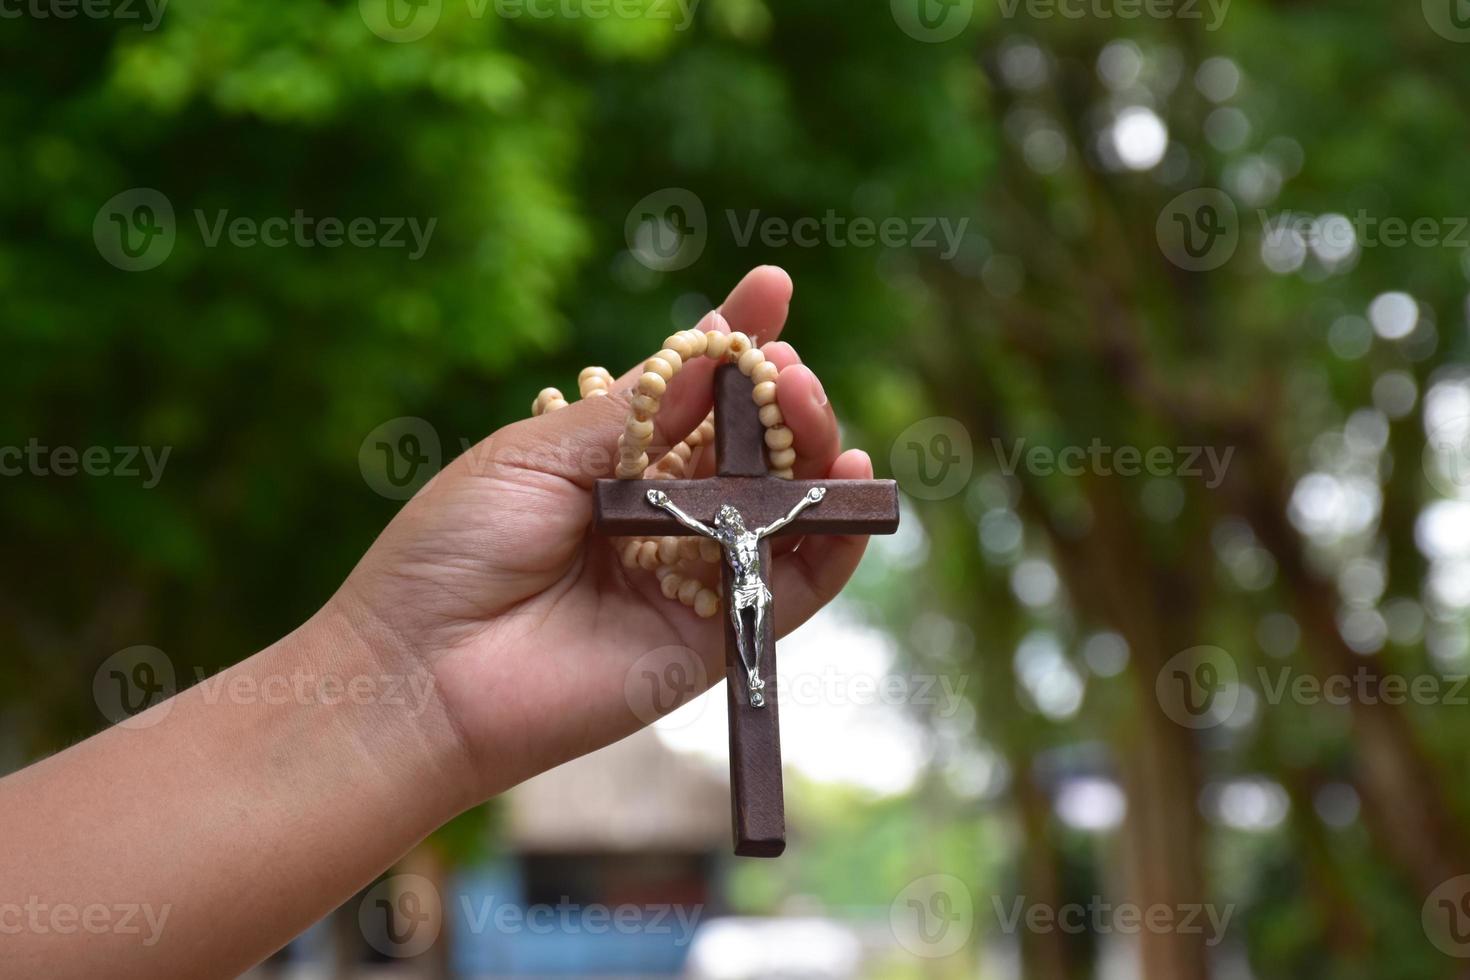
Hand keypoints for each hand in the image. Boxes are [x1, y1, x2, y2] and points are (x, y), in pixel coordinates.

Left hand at [335, 267, 874, 800]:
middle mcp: (662, 516)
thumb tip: (714, 355)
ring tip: (811, 408)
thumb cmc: (456, 549)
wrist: (421, 670)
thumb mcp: (536, 454)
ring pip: (783, 509)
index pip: (694, 394)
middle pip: (752, 448)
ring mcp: (691, 576)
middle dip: (782, 398)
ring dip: (815, 454)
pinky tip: (851, 486)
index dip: (736, 342)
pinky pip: (794, 589)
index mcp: (614, 462)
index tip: (772, 287)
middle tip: (787, 367)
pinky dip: (835, 540)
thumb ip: (631, 414)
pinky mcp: (712, 639)